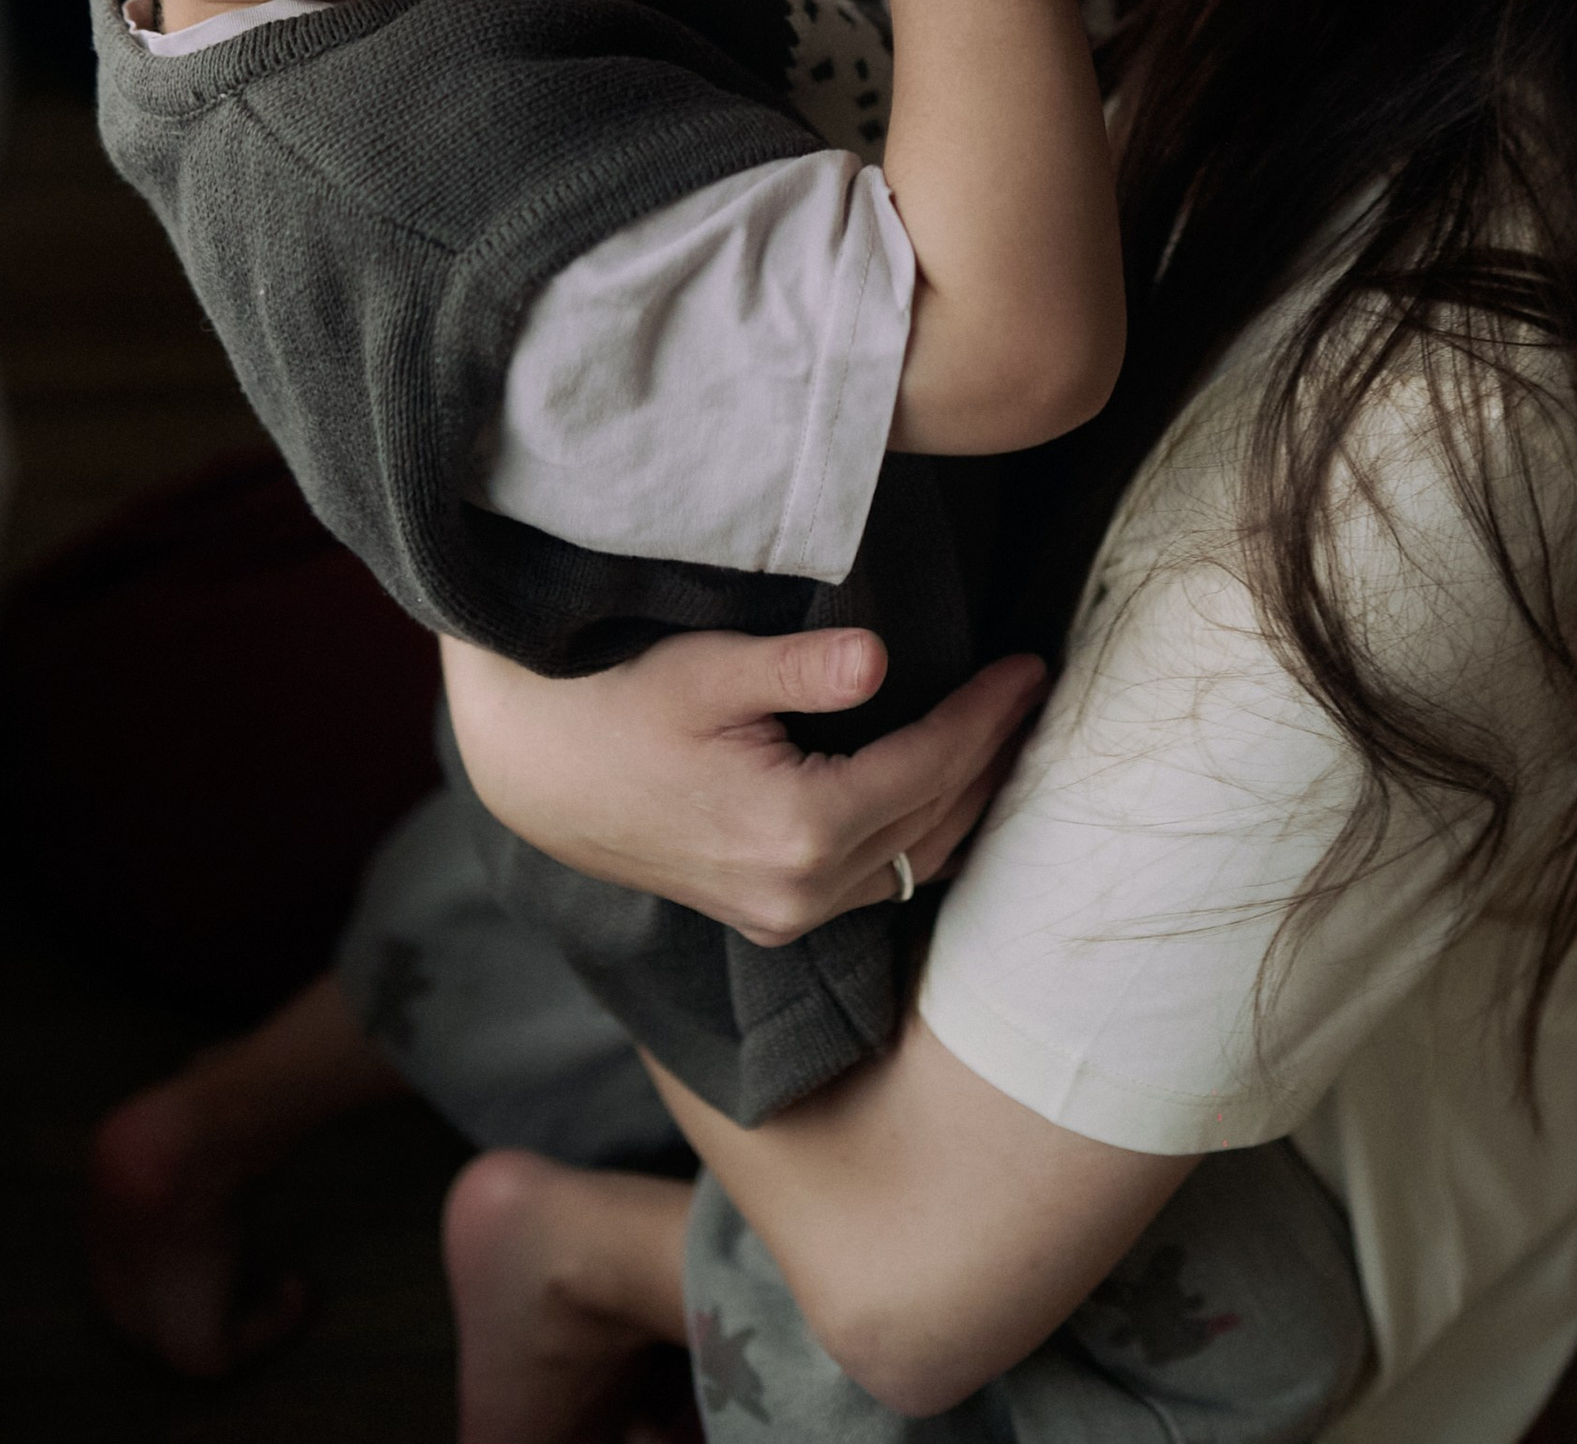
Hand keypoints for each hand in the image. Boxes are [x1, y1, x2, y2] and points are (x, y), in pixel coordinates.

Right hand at [438, 626, 1045, 943]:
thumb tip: (881, 659)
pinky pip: (879, 882)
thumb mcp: (706, 670)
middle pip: (933, 818)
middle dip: (992, 752)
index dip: (987, 714)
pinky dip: (925, 833)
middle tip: (1036, 690)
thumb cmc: (617, 705)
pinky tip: (946, 789)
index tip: (1031, 665)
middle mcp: (799, 893)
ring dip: (968, 798)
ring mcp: (784, 917)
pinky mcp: (769, 916)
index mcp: (795, 832)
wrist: (540, 777)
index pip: (928, 766)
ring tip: (1009, 734)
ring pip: (915, 861)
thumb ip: (799, 668)